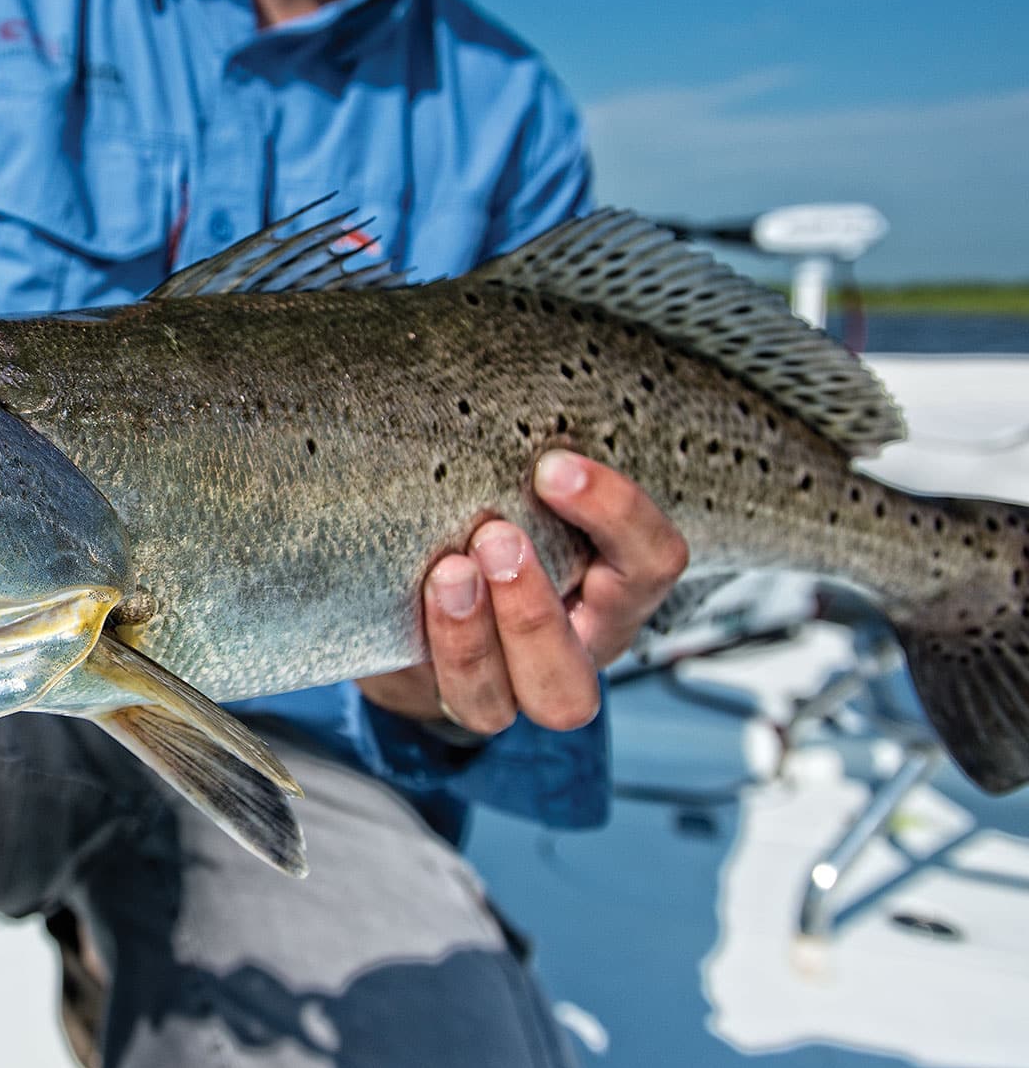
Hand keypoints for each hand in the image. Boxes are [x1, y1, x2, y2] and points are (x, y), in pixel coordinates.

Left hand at [358, 451, 688, 734]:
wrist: (425, 604)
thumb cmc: (484, 529)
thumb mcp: (518, 494)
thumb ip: (519, 465)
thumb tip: (494, 367)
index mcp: (614, 591)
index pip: (653, 562)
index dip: (616, 515)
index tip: (554, 466)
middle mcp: (576, 647)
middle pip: (587, 663)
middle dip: (537, 606)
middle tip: (495, 537)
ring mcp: (517, 686)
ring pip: (520, 700)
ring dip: (479, 637)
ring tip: (449, 573)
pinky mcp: (460, 696)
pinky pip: (456, 693)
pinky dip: (437, 646)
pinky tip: (414, 596)